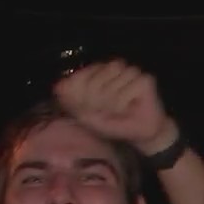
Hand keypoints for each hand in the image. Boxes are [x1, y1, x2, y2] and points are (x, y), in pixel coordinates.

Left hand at [54, 60, 175, 154]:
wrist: (141, 135)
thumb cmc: (114, 124)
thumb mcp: (87, 115)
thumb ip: (73, 100)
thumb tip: (58, 86)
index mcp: (98, 72)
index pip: (82, 75)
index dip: (83, 95)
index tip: (89, 109)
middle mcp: (114, 68)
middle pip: (96, 79)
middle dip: (97, 101)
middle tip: (106, 112)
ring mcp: (130, 72)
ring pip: (113, 84)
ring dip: (111, 103)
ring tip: (117, 111)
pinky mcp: (145, 80)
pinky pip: (127, 90)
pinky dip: (124, 104)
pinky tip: (128, 109)